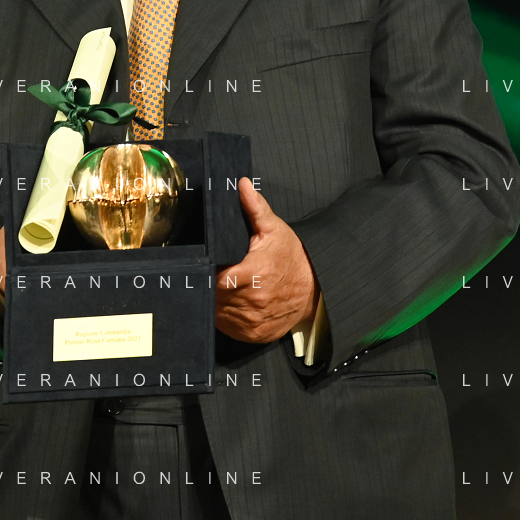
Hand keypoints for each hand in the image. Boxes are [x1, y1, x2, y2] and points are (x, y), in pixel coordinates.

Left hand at [215, 178, 318, 343]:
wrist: (314, 289)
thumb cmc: (291, 257)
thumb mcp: (274, 229)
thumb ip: (254, 208)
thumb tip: (240, 185)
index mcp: (256, 273)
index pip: (217, 278)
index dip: (207, 271)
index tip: (205, 263)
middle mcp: (253, 302)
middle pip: (213, 295)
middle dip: (209, 284)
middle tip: (211, 271)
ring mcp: (252, 322)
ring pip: (216, 312)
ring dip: (215, 300)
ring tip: (222, 285)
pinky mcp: (252, 335)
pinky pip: (226, 327)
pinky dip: (224, 315)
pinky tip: (230, 301)